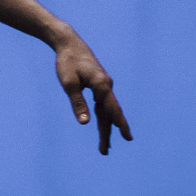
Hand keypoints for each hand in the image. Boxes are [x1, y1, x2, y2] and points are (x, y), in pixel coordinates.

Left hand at [54, 32, 131, 155]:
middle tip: (105, 151)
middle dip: (108, 133)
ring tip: (104, 146)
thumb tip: (85, 123)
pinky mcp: (99, 84)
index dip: (120, 124)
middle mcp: (106, 85)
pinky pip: (103, 105)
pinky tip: (104, 125)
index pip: (112, 109)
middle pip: (109, 114)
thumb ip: (77, 103)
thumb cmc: (67, 62)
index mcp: (101, 85)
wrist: (69, 43)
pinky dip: (103, 117)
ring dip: (106, 128)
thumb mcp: (69, 83)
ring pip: (106, 111)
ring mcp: (104, 85)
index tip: (128, 137)